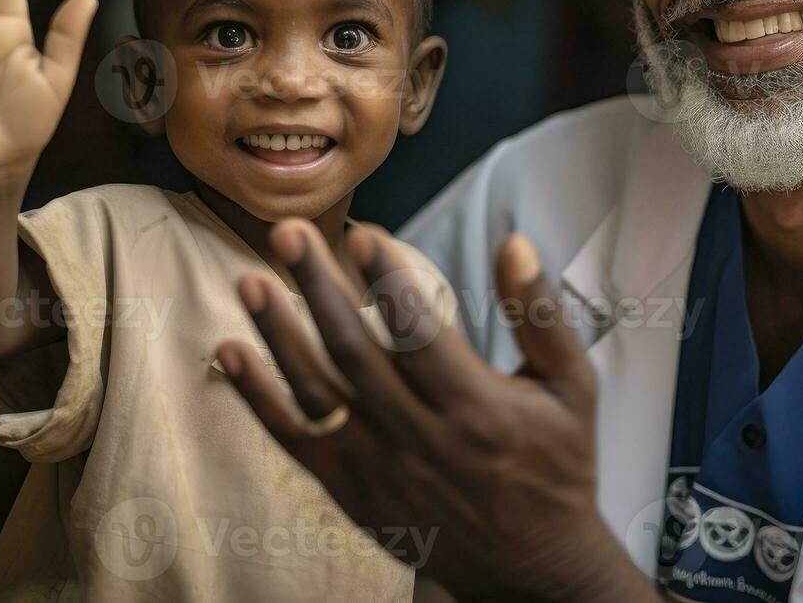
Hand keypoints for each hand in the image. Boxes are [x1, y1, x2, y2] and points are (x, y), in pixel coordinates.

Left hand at [215, 221, 658, 602]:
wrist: (532, 570)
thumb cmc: (556, 467)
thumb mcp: (571, 387)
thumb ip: (541, 314)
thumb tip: (515, 244)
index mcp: (477, 407)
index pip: (421, 333)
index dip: (389, 281)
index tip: (361, 233)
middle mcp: (421, 438)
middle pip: (356, 352)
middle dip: (317, 288)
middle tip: (286, 232)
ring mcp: (379, 468)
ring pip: (317, 391)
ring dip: (278, 333)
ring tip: (250, 279)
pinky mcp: (352, 490)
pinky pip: (296, 439)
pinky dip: (259, 397)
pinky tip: (231, 351)